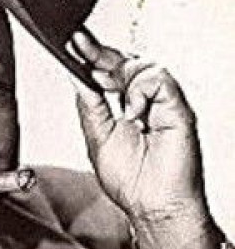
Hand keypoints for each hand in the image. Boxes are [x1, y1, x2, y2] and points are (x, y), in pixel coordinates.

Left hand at [69, 29, 221, 248]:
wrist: (152, 206)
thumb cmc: (131, 181)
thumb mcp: (97, 137)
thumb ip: (89, 104)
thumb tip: (76, 74)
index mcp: (124, 104)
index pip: (108, 69)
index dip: (91, 55)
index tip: (72, 42)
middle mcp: (145, 100)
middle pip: (124, 60)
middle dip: (100, 54)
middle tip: (81, 49)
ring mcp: (162, 102)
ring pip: (142, 64)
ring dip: (122, 79)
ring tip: (119, 109)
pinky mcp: (177, 107)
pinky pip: (159, 78)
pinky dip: (141, 91)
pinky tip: (135, 114)